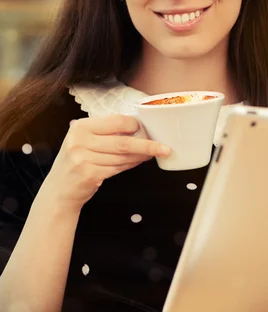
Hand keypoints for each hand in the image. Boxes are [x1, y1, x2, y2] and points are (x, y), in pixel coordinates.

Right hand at [39, 114, 169, 211]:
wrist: (59, 191)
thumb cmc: (77, 163)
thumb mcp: (84, 141)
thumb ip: (105, 133)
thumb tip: (138, 128)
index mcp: (81, 127)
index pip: (116, 121)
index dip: (135, 125)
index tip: (147, 130)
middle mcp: (80, 141)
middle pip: (123, 141)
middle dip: (147, 145)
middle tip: (164, 147)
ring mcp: (83, 158)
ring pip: (123, 156)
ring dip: (141, 157)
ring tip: (153, 154)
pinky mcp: (90, 174)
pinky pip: (118, 168)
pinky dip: (131, 165)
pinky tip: (138, 163)